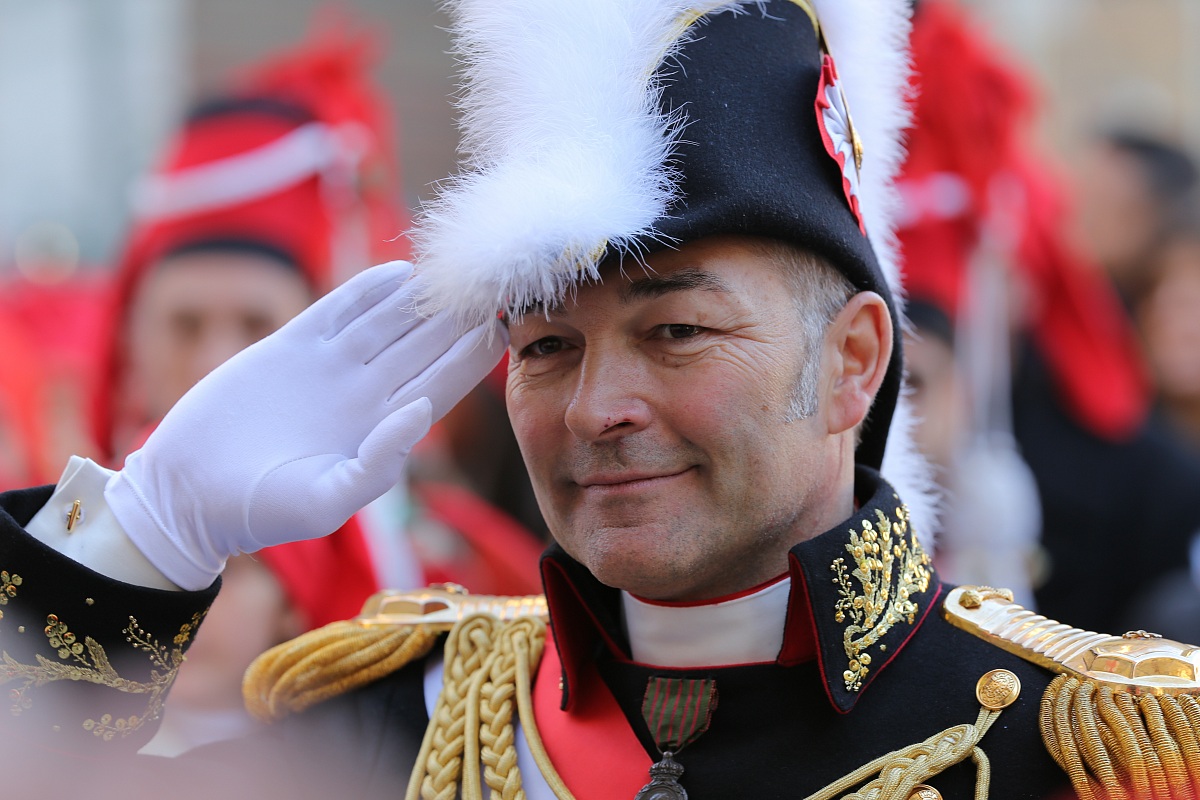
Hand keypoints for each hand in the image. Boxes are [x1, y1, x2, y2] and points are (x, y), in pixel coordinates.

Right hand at [106, 261, 506, 589]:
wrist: (189, 492)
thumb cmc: (261, 512)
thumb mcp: (327, 500)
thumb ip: (380, 462)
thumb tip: (423, 410)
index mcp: (382, 431)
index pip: (442, 384)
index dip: (472, 357)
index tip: (506, 326)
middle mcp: (363, 395)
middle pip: (423, 345)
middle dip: (457, 317)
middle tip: (495, 282)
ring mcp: (329, 368)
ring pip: (388, 322)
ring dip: (421, 297)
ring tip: (456, 268)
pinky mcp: (289, 348)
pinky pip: (338, 310)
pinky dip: (368, 290)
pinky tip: (401, 272)